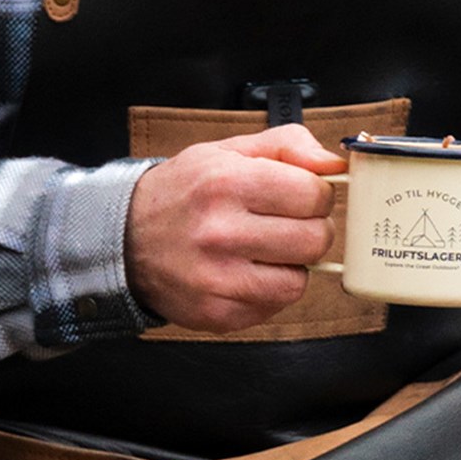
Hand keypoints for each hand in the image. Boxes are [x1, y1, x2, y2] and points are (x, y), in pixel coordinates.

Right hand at [125, 124, 344, 332]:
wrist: (125, 238)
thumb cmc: (185, 191)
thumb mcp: (228, 151)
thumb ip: (288, 145)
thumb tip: (334, 164)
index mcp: (227, 183)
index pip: (313, 195)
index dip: (316, 194)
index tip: (301, 195)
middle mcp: (221, 232)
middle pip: (314, 240)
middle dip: (311, 229)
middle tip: (288, 222)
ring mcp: (218, 279)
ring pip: (299, 281)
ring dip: (292, 264)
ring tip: (266, 249)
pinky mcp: (217, 314)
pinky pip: (273, 306)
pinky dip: (269, 289)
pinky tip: (246, 271)